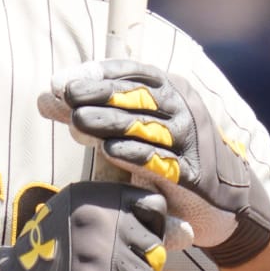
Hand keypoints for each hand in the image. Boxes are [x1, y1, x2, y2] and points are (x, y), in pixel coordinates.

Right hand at [0, 181, 169, 270]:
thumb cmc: (42, 263)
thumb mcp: (69, 222)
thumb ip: (117, 217)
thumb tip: (188, 231)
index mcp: (91, 201)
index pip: (152, 207)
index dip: (149, 228)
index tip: (129, 245)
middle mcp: (100, 226)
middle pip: (154, 249)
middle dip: (140, 268)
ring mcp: (103, 264)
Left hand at [41, 58, 269, 267]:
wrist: (224, 198)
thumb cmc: (172, 155)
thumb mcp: (136, 127)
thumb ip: (94, 112)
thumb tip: (45, 97)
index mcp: (172, 90)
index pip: (134, 72)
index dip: (98, 73)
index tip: (64, 80)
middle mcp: (184, 108)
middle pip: (138, 94)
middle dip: (100, 93)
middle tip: (67, 95)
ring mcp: (190, 140)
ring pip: (146, 125)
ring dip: (110, 121)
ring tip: (78, 121)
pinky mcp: (193, 173)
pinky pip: (161, 159)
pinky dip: (134, 153)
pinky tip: (109, 150)